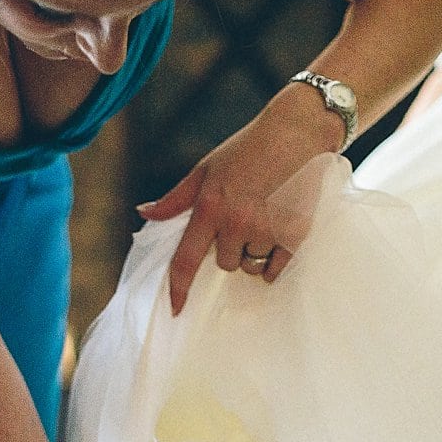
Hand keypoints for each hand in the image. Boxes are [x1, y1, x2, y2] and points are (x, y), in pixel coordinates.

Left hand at [138, 84, 340, 314]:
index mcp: (211, 208)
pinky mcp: (295, 234)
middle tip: (244, 221)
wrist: (298, 132)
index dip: (178, 288)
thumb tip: (143, 213)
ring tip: (265, 220)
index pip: (186, 259)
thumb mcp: (206, 169)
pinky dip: (275, 262)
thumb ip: (176, 199)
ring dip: (254, 253)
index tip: (175, 309)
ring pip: (251, 266)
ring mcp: (267, 230)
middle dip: (230, 249)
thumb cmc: (248, 149)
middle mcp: (237, 222)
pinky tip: (279, 236)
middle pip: (225, 264)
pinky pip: (276, 270)